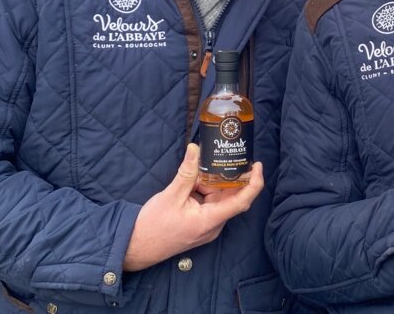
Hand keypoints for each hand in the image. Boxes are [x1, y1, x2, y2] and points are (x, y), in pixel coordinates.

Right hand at [123, 143, 263, 270]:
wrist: (136, 246)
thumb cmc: (154, 226)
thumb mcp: (171, 195)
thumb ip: (187, 172)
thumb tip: (195, 147)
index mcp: (210, 221)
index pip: (242, 202)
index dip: (254, 183)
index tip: (257, 166)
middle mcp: (213, 225)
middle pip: (230, 197)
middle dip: (230, 177)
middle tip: (229, 154)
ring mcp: (206, 226)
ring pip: (218, 198)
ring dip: (213, 182)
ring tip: (205, 164)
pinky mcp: (199, 224)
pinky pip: (209, 203)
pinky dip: (204, 189)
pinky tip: (195, 178)